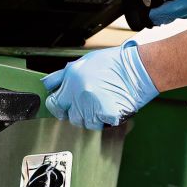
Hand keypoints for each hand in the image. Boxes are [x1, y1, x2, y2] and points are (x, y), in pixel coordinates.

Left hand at [42, 42, 159, 129]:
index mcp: (72, 80)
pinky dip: (104, 119)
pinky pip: (100, 124)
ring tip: (100, 103)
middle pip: (68, 115)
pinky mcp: (107, 115)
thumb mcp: (83, 61)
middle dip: (75, 111)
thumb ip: (63, 75)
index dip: (57, 105)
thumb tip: (48, 84)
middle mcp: (80, 93)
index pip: (53, 103)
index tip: (62, 106)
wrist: (138, 68)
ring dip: (90, 117)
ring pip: (83, 122)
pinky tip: (110, 106)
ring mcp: (93, 105)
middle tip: (87, 103)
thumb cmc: (114, 63)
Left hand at [149, 0, 186, 25]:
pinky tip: (167, 1)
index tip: (149, 14)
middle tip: (147, 10)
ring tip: (153, 5)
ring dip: (166, 12)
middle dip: (159, 14)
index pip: (176, 9)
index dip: (161, 13)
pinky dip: (174, 8)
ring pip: (179, 15)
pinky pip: (185, 11)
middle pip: (174, 16)